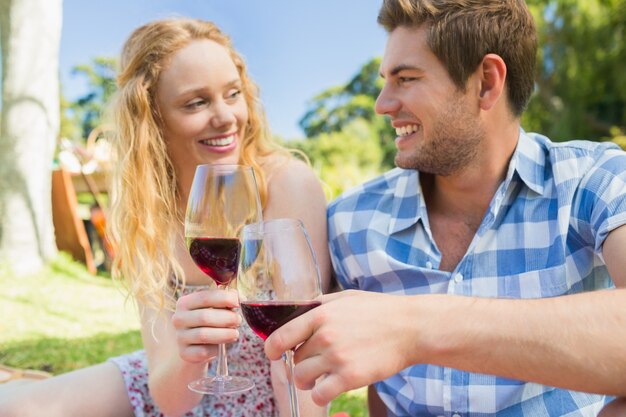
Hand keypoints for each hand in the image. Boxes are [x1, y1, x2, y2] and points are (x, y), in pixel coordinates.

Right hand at [171, 288, 241, 363]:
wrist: (195, 346)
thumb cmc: (209, 322)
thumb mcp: (215, 308)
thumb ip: (226, 300)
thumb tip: (240, 298)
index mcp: (184, 302)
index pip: (205, 297)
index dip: (224, 298)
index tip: (237, 303)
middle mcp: (178, 319)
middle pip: (205, 317)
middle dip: (227, 318)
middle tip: (238, 320)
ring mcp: (180, 337)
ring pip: (204, 335)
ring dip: (224, 334)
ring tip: (234, 333)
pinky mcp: (184, 353)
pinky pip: (203, 351)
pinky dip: (216, 348)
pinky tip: (221, 345)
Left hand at [264, 290, 416, 405]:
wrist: (411, 328)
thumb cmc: (379, 311)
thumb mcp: (345, 297)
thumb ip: (319, 304)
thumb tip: (298, 311)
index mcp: (321, 314)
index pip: (280, 336)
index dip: (271, 348)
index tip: (273, 353)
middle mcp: (325, 336)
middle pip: (295, 358)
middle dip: (300, 361)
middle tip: (314, 361)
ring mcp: (338, 358)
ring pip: (302, 377)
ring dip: (306, 380)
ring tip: (317, 378)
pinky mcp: (351, 377)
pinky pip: (320, 394)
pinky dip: (319, 394)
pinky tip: (328, 388)